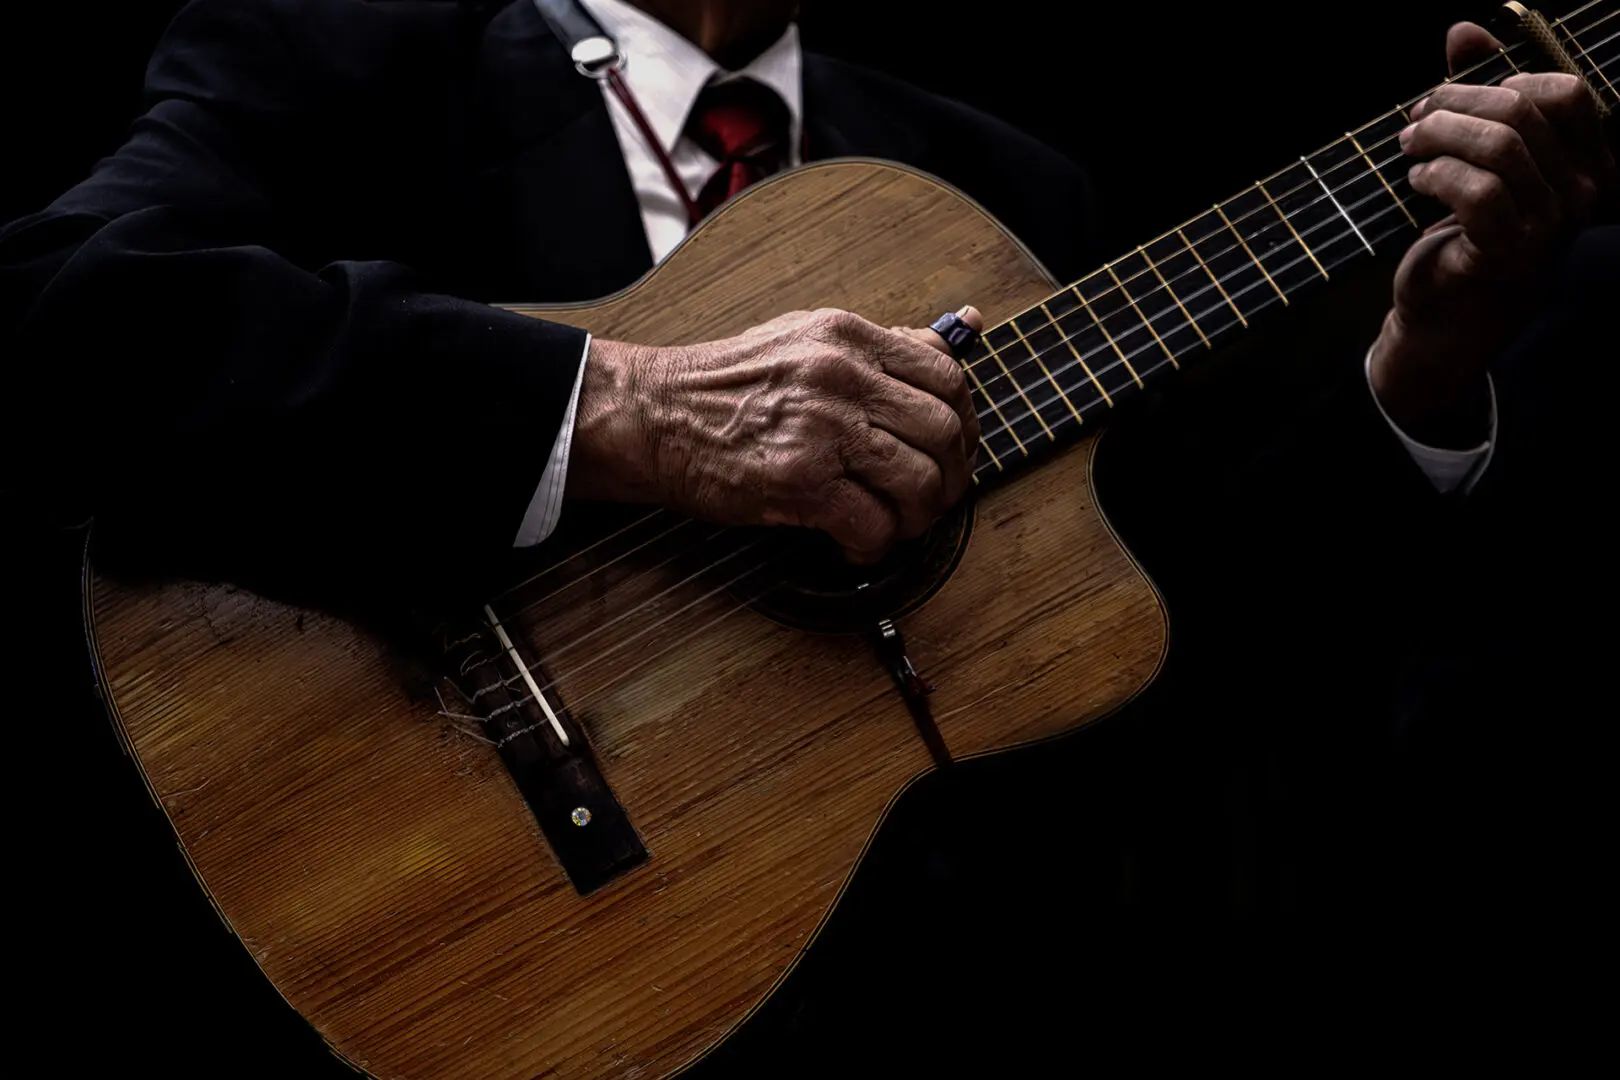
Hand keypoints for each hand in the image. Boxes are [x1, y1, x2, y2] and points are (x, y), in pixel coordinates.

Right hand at [567, 306, 983, 561]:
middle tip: (929, 498)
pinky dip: (874, 545)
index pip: (946, 375)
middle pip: (943, 432)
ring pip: (918, 481)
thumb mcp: (808, 339)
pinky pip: (871, 524)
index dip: (963, 422)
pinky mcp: (798, 482)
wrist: (652, 414)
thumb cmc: (726, 385)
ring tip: (894, 524)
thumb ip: (883, 344)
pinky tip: (855, 544)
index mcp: (848, 337)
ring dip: (917, 516)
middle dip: (949, 477)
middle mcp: (842, 376)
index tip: (952, 448)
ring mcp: (821, 429)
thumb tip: (962, 327)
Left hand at [1369, 21, 1615, 445]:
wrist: (1445, 316)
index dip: (1496, 82)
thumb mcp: (1474, 155)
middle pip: (1521, 111)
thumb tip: (1464, 30)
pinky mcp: (1509, 250)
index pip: (1562, 91)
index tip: (1445, 100)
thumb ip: (1476, 91)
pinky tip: (1416, 181)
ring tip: (1409, 148)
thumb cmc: (1463, 232)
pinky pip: (1477, 190)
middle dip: (1453, 105)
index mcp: (1586, 163)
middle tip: (1412, 124)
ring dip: (1439, 135)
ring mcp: (1551, 224)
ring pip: (1499, 145)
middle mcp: (1582, 192)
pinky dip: (1437, 174)